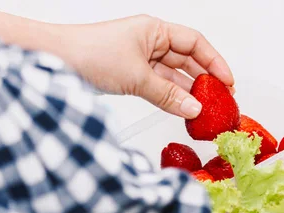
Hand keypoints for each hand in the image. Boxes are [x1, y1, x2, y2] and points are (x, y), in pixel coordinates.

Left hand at [0, 11, 233, 118]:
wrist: (54, 60)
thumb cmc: (89, 53)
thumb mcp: (137, 77)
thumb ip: (168, 95)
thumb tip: (194, 109)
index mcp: (154, 30)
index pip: (195, 43)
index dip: (215, 62)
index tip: (228, 82)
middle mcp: (150, 42)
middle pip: (188, 60)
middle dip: (205, 80)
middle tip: (222, 101)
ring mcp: (141, 59)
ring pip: (174, 76)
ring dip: (189, 93)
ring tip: (206, 111)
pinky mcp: (132, 75)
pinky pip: (160, 86)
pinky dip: (172, 98)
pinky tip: (183, 110)